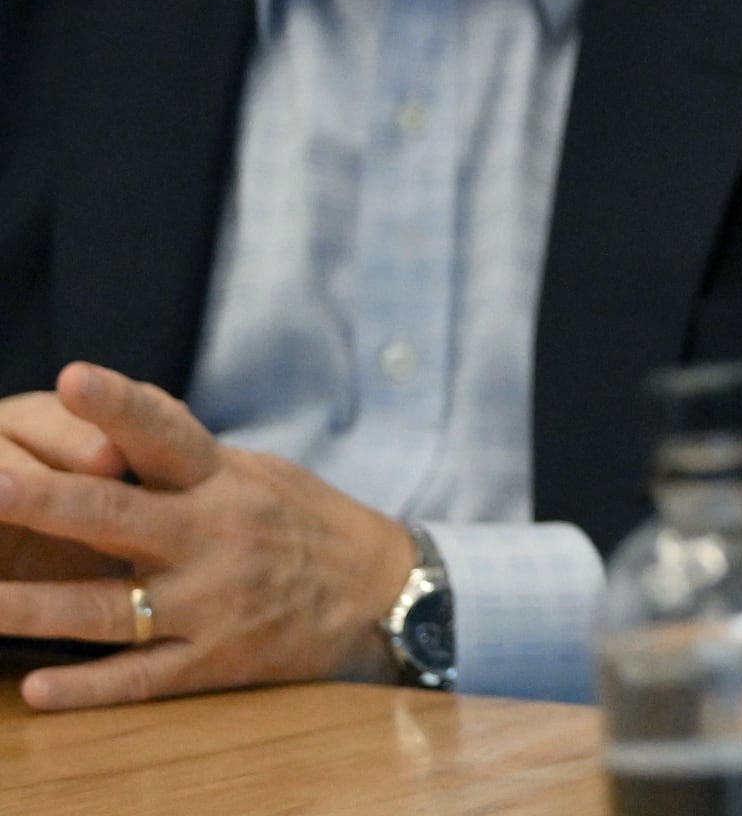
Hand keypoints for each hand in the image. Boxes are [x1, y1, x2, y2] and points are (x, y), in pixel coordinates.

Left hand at [0, 362, 410, 708]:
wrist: (381, 593)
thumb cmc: (303, 521)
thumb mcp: (255, 473)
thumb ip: (182, 458)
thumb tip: (111, 422)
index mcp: (221, 479)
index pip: (164, 433)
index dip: (118, 407)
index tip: (72, 377)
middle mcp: (213, 536)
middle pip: (114, 519)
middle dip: (43, 503)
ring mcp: (211, 603)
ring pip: (108, 608)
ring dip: (35, 606)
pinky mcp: (214, 661)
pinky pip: (141, 677)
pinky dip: (89, 687)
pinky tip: (38, 689)